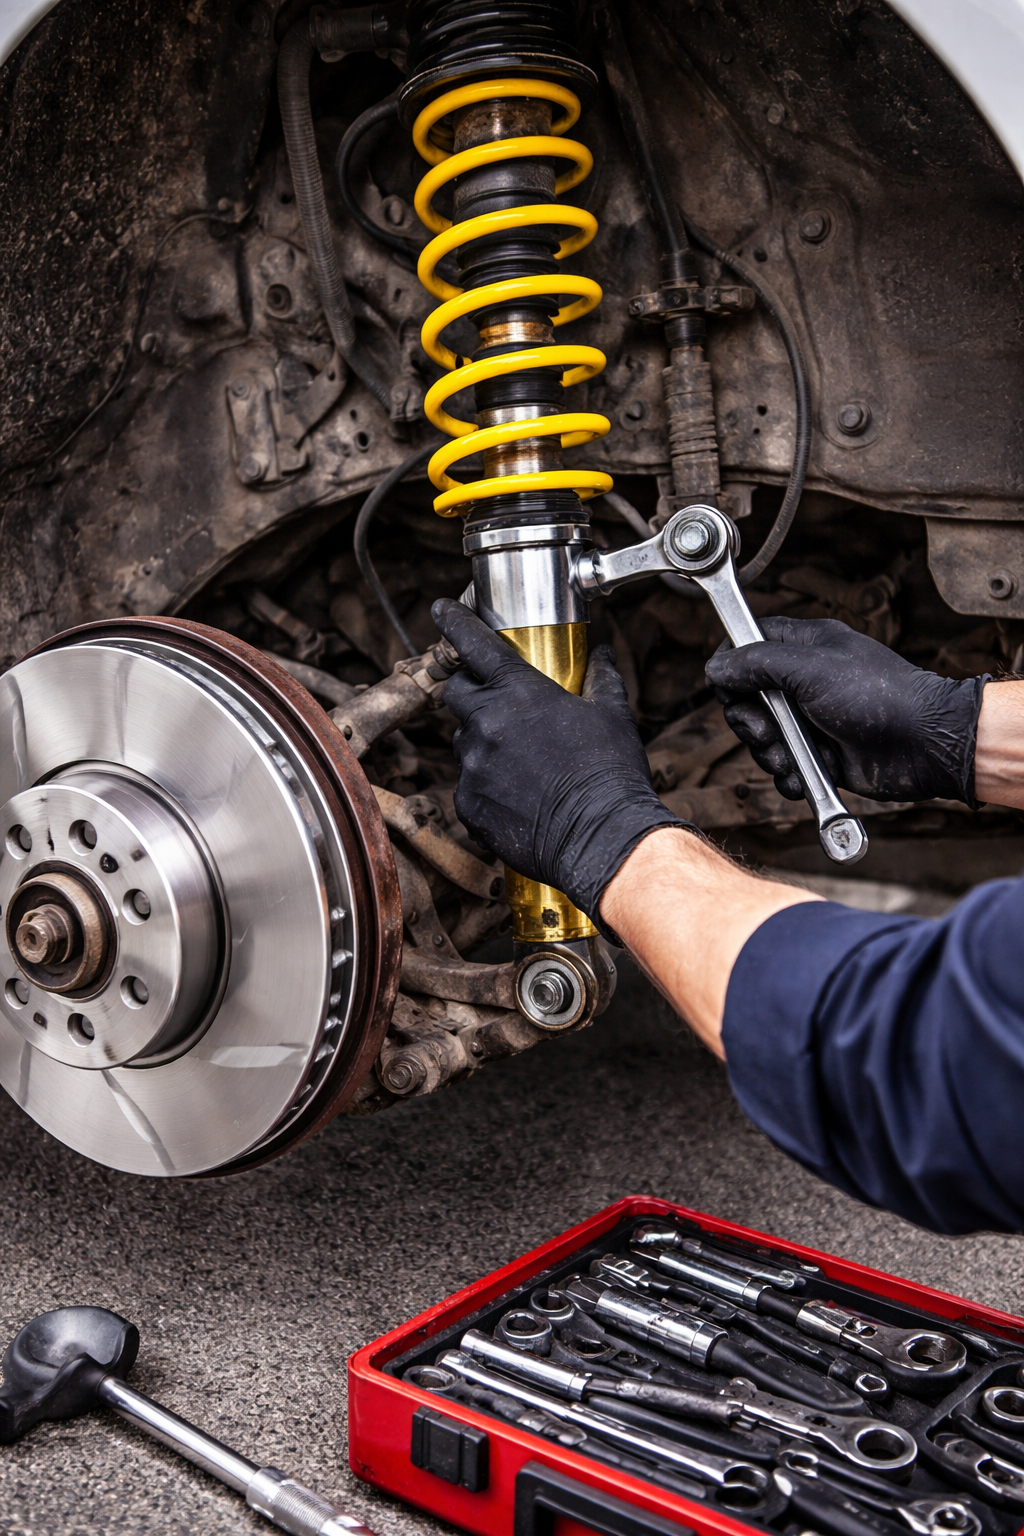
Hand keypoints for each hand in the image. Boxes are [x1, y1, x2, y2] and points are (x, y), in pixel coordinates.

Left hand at [432, 599, 682, 924]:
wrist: (603, 837)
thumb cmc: (611, 774)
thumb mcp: (612, 716)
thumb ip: (600, 678)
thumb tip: (601, 653)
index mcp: (519, 691)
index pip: (474, 643)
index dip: (454, 622)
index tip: (441, 610)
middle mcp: (487, 723)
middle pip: (455, 692)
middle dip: (469, 691)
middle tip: (495, 704)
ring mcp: (473, 765)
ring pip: (463, 741)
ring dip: (482, 742)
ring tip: (521, 762)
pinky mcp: (468, 803)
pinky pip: (468, 785)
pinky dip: (486, 786)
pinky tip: (519, 797)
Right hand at [705, 616, 987, 803]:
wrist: (924, 745)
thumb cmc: (878, 696)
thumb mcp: (808, 669)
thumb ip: (755, 664)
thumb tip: (715, 667)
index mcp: (803, 648)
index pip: (748, 645)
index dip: (731, 667)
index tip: (728, 688)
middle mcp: (803, 682)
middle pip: (747, 700)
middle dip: (750, 723)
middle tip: (768, 731)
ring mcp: (812, 720)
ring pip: (763, 739)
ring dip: (771, 754)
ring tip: (795, 757)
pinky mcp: (820, 754)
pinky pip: (785, 767)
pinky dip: (791, 776)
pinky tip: (808, 775)